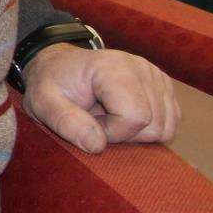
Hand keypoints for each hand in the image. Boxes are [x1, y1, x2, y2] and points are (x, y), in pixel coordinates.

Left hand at [23, 44, 179, 153]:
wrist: (59, 67)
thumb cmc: (51, 84)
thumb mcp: (42, 103)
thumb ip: (65, 122)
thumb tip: (97, 145)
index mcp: (113, 67)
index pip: (135, 117)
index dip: (111, 132)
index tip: (88, 122)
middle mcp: (141, 68)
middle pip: (154, 125)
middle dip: (123, 134)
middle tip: (96, 119)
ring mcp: (156, 76)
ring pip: (166, 128)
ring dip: (135, 133)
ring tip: (108, 116)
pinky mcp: (163, 87)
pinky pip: (170, 123)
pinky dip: (147, 129)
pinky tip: (122, 116)